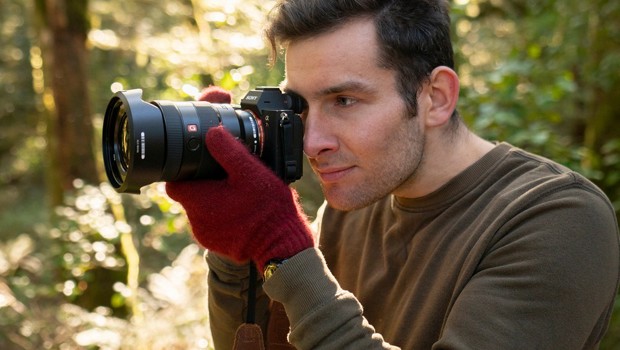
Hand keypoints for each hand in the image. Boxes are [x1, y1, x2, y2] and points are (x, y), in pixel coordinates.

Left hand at [166, 87, 313, 268]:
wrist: (282, 244)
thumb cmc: (267, 208)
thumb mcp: (250, 171)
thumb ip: (228, 150)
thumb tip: (212, 132)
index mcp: (198, 199)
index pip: (173, 181)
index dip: (182, 170)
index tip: (198, 163)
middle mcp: (196, 219)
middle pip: (188, 194)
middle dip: (202, 183)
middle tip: (224, 176)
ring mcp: (206, 235)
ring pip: (201, 209)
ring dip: (213, 200)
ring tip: (235, 193)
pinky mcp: (217, 244)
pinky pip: (212, 224)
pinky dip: (222, 215)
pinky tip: (240, 210)